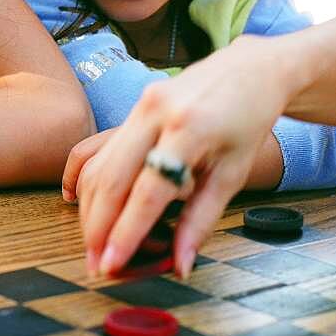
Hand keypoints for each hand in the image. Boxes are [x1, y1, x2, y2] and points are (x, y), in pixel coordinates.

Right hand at [71, 36, 288, 278]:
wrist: (248, 71)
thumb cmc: (246, 123)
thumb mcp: (233, 174)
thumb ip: (201, 221)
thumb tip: (180, 264)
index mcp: (189, 128)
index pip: (148, 190)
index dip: (127, 230)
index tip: (112, 263)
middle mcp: (156, 112)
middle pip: (112, 178)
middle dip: (98, 226)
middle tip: (95, 265)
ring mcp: (140, 106)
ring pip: (99, 166)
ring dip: (91, 211)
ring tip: (93, 246)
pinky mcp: (133, 107)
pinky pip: (101, 151)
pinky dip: (92, 186)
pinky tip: (87, 211)